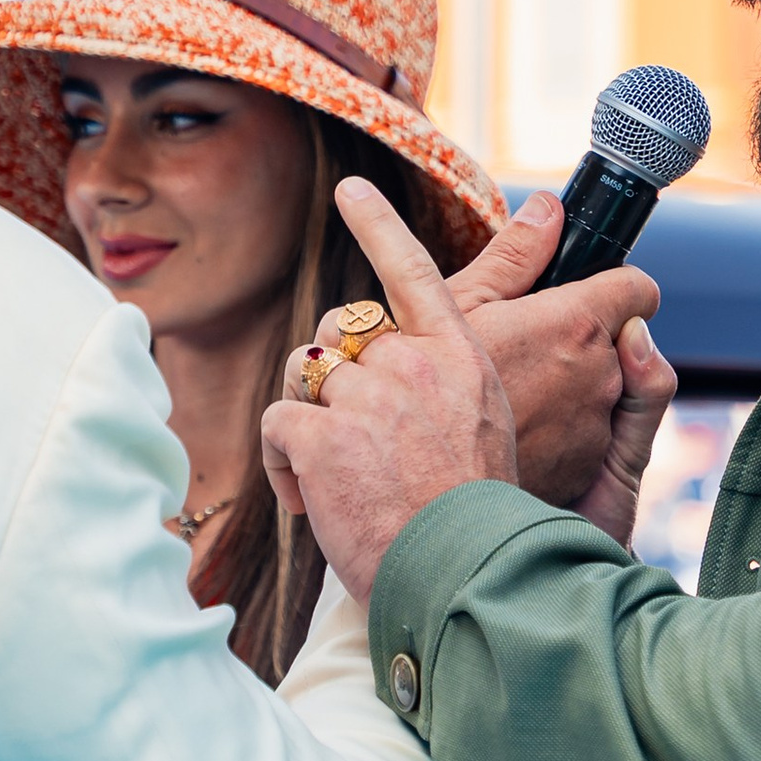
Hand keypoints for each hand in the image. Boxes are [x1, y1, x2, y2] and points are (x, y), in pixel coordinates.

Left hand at [263, 181, 520, 594]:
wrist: (462, 572)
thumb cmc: (473, 518)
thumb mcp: (482, 431)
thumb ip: (440, 387)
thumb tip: (392, 362)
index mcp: (459, 358)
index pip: (412, 272)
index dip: (378, 225)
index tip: (351, 188)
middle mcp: (414, 363)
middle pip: (340, 336)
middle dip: (330, 380)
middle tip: (349, 442)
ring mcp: (368, 395)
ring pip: (304, 376)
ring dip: (307, 424)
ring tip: (334, 479)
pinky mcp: (324, 433)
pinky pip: (279, 423)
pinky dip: (283, 465)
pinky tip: (312, 500)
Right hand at [448, 190, 671, 512]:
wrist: (429, 494)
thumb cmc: (431, 394)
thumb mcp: (460, 309)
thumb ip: (515, 255)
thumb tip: (549, 207)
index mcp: (574, 324)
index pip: (636, 287)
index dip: (612, 284)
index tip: (582, 292)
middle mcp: (601, 374)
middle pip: (615, 338)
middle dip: (578, 338)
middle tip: (520, 348)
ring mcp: (600, 425)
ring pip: (604, 387)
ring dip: (572, 384)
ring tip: (515, 395)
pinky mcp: (592, 467)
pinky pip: (593, 434)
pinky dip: (567, 429)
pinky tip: (520, 433)